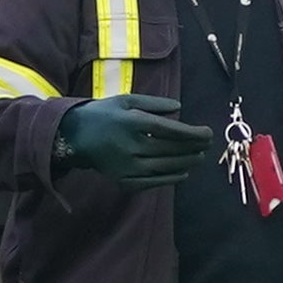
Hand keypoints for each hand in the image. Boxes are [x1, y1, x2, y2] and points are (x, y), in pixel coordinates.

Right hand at [56, 95, 198, 188]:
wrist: (74, 136)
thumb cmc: (104, 114)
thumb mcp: (126, 100)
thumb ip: (154, 103)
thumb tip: (179, 108)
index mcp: (133, 122)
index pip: (171, 130)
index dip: (193, 133)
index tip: (208, 133)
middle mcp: (131, 146)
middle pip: (171, 149)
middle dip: (194, 147)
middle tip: (208, 144)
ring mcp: (127, 166)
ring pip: (165, 166)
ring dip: (186, 162)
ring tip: (199, 157)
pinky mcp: (123, 180)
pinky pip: (153, 182)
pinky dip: (170, 178)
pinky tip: (183, 173)